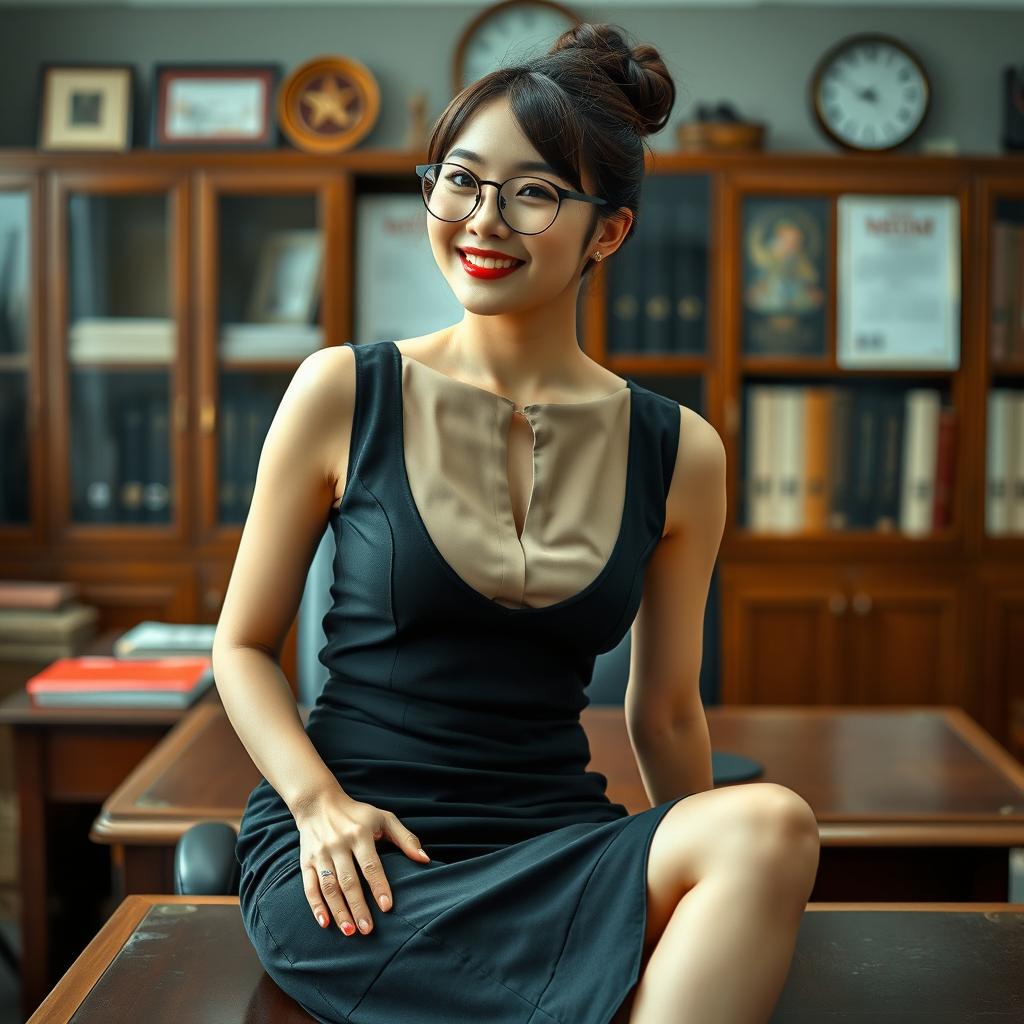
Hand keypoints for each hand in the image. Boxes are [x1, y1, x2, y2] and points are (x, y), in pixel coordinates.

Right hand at [293, 789, 429, 935]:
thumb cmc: (357, 814)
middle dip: (358, 907)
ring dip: (339, 911)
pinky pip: (309, 886)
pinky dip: (315, 906)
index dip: (378, 886)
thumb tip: (425, 859)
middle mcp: (338, 844)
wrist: (318, 803)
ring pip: (329, 887)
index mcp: (359, 833)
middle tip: (368, 929)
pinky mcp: (306, 861)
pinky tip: (325, 922)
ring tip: (350, 932)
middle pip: (349, 880)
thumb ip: (405, 838)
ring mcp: (320, 854)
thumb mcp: (384, 818)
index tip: (387, 906)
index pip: (370, 864)